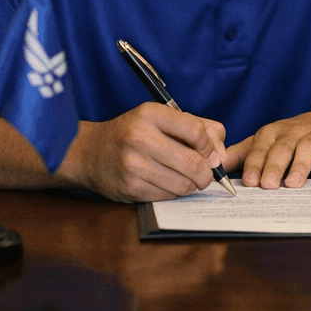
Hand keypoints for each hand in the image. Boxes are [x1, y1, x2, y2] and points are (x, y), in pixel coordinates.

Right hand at [59, 103, 226, 202]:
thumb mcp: (160, 118)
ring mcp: (133, 165)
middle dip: (208, 173)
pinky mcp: (130, 188)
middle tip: (207, 174)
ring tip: (187, 178)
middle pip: (193, 162)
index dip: (210, 146)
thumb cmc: (133, 133)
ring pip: (184, 184)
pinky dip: (175, 192)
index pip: (196, 131)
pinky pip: (168, 196)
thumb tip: (221, 153)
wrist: (89, 153)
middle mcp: (140, 138)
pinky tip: (168, 183)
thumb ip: (197, 127)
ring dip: (193, 185)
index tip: (210, 152)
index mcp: (150, 114)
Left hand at [227, 109, 310, 188]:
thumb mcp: (268, 142)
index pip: (260, 147)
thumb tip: (216, 165)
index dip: (254, 164)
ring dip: (300, 165)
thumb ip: (243, 154)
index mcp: (274, 133)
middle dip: (274, 166)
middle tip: (268, 185)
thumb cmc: (296, 137)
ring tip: (294, 183)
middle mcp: (295, 131)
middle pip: (282, 147)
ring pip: (308, 147)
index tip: (248, 182)